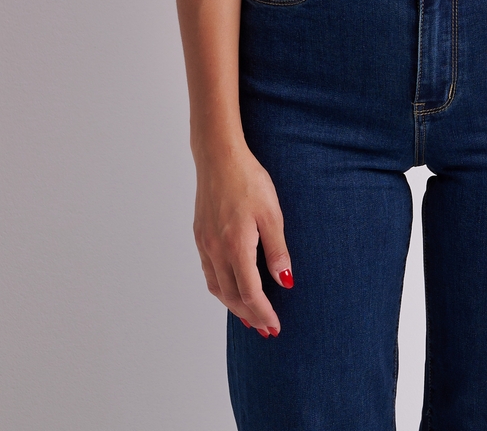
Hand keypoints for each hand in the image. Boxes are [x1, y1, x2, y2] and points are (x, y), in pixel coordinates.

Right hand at [192, 142, 292, 337]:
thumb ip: (277, 250)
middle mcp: (216, 250)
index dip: (263, 312)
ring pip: (217, 287)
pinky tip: (230, 288)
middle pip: (231, 296)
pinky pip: (209, 272)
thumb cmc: (249, 180)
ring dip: (233, 306)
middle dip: (249, 315)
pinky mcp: (200, 235)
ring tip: (249, 316)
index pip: (250, 293)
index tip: (275, 326)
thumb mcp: (272, 213)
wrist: (219, 157)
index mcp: (236, 247)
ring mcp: (205, 243)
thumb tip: (285, 282)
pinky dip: (221, 288)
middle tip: (265, 329)